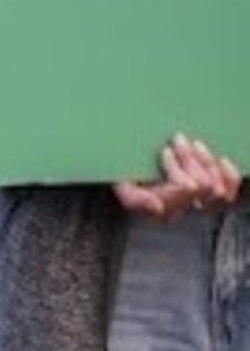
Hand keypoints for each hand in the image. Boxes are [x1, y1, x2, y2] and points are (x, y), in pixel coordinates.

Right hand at [114, 133, 240, 221]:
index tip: (164, 150)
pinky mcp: (210, 195)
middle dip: (190, 159)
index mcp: (160, 210)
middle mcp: (181, 210)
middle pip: (202, 186)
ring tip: (193, 145)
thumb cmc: (124, 172)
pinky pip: (229, 192)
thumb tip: (157, 207)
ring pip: (216, 187)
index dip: (176, 166)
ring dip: (206, 161)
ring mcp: (197, 203)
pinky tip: (220, 160)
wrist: (129, 166)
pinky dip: (229, 176)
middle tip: (179, 140)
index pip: (184, 188)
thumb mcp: (121, 183)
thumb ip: (133, 197)